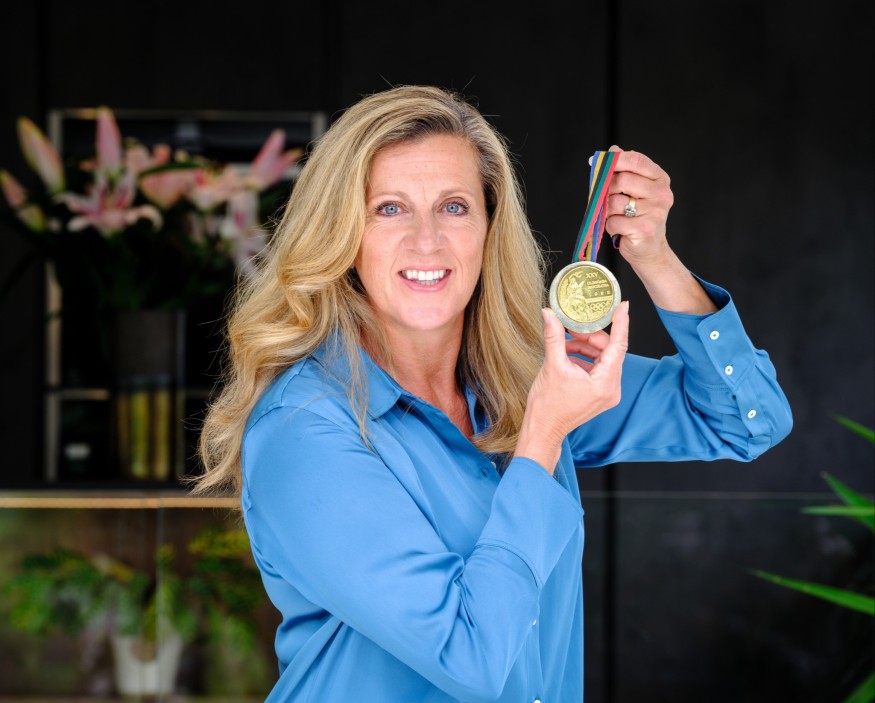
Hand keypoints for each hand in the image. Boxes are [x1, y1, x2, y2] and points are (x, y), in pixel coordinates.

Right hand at [515, 301, 629, 471]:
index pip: (619, 346)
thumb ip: (554, 337)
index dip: (621, 323)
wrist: (543, 429)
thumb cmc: (547, 404)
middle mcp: (612, 389)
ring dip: (586, 347)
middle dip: (591, 337)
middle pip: (610, 351)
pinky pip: (599, 369)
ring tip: (565, 343)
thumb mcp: (551, 365)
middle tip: (572, 327)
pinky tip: (568, 355)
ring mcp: (608, 393)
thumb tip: (549, 314)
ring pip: (604, 359)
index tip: (622, 306)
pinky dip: (585, 359)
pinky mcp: (601, 395)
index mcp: (605, 383)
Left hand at [604, 145, 673, 266]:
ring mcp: (655, 212)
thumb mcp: (634, 191)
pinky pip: (614, 222)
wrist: (650, 249)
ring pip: (615, 202)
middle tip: (607, 198)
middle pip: (622, 180)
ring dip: (608, 210)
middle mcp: (661, 194)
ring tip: (617, 216)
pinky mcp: (644, 230)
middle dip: (607, 189)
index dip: (615, 159)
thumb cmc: (638, 217)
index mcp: (660, 180)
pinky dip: (610, 226)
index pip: (637, 160)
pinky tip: (620, 229)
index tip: (597, 162)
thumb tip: (612, 150)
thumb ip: (624, 170)